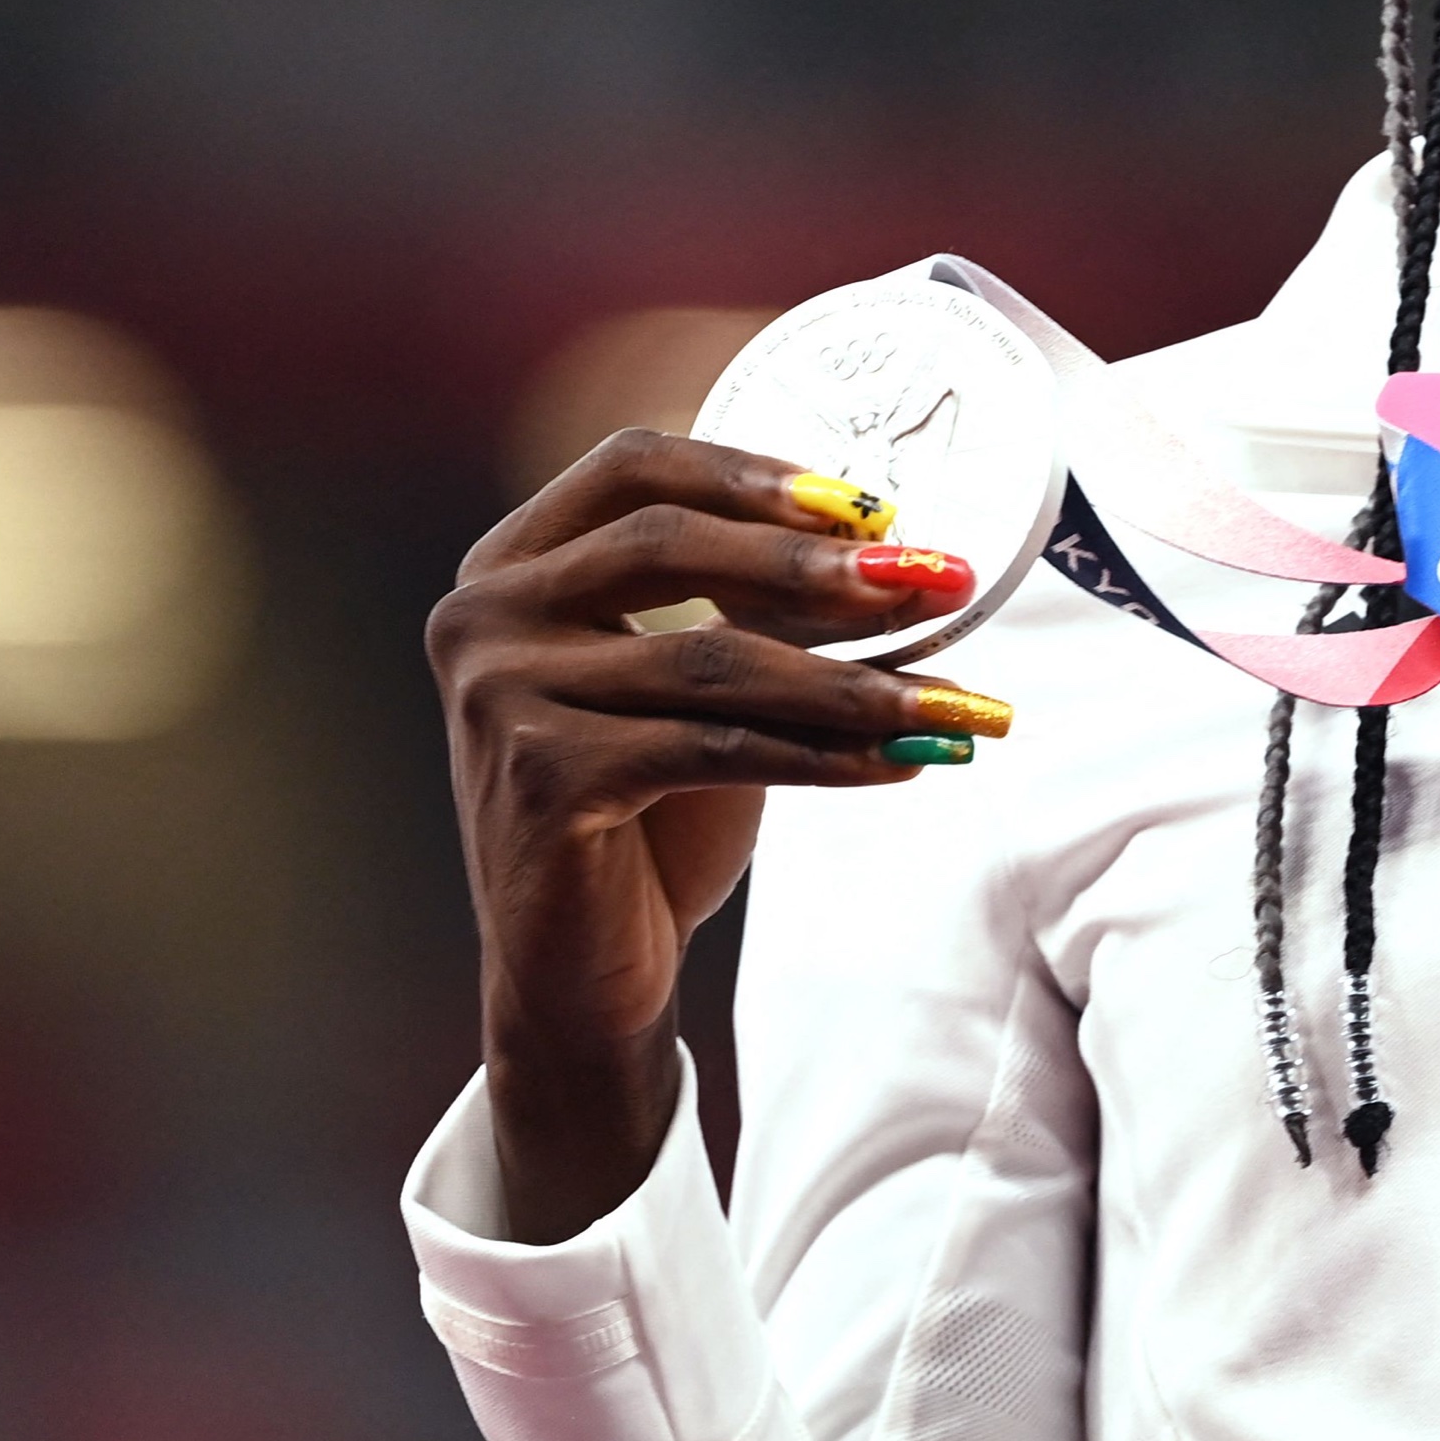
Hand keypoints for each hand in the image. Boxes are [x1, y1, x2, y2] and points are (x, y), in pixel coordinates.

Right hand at [426, 429, 998, 1240]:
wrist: (580, 974)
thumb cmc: (649, 813)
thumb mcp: (701, 682)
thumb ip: (762, 606)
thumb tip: (908, 555)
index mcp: (510, 565)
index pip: (635, 467)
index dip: (754, 474)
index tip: (871, 506)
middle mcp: (481, 616)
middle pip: (667, 543)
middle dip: (818, 562)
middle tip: (942, 577)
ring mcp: (497, 697)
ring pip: (710, 659)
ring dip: (854, 679)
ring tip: (958, 701)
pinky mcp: (539, 781)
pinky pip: (715, 745)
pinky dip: (826, 753)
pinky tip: (905, 761)